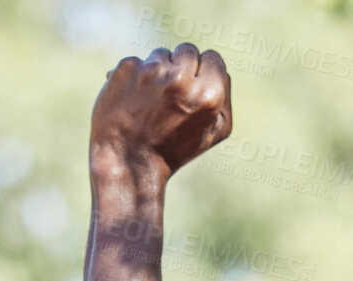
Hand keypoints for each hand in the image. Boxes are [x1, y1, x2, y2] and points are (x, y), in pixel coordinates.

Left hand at [89, 44, 231, 179]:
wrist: (129, 159)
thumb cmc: (175, 149)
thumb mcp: (215, 132)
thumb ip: (224, 98)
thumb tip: (219, 71)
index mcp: (209, 95)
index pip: (214, 58)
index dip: (205, 72)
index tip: (195, 87)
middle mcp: (181, 79)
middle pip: (189, 51)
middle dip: (183, 68)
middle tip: (173, 94)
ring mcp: (152, 70)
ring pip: (162, 54)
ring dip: (160, 71)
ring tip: (152, 101)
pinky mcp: (128, 67)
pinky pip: (138, 62)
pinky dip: (137, 77)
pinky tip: (135, 100)